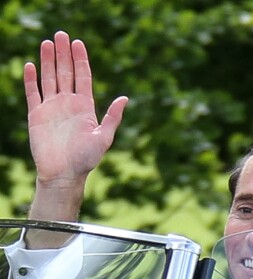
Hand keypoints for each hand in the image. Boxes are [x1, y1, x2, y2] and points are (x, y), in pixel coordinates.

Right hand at [25, 30, 126, 223]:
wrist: (64, 174)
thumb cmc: (86, 159)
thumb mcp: (104, 137)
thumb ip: (113, 117)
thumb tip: (124, 98)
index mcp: (85, 107)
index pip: (83, 77)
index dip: (80, 60)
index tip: (78, 43)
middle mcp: (68, 104)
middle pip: (65, 73)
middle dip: (64, 54)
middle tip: (61, 34)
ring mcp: (52, 108)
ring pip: (49, 78)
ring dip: (47, 60)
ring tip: (47, 42)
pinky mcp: (37, 115)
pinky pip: (33, 93)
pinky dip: (31, 80)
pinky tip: (30, 65)